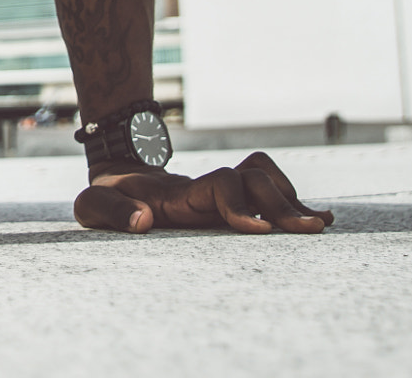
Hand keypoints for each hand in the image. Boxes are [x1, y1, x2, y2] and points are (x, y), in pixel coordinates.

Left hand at [75, 150, 334, 233]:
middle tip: (311, 229)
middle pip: (253, 181)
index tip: (256, 230)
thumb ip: (111, 211)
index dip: (237, 204)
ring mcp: (220, 194)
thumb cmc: (106, 198)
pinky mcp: (230, 203)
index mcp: (179, 194)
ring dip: (291, 200)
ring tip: (319, 225)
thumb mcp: (92, 204)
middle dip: (282, 204)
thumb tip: (143, 221)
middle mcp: (206, 189)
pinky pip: (266, 190)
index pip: (218, 186)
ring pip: (264, 181)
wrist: (119, 181)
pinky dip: (290, 200)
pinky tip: (313, 218)